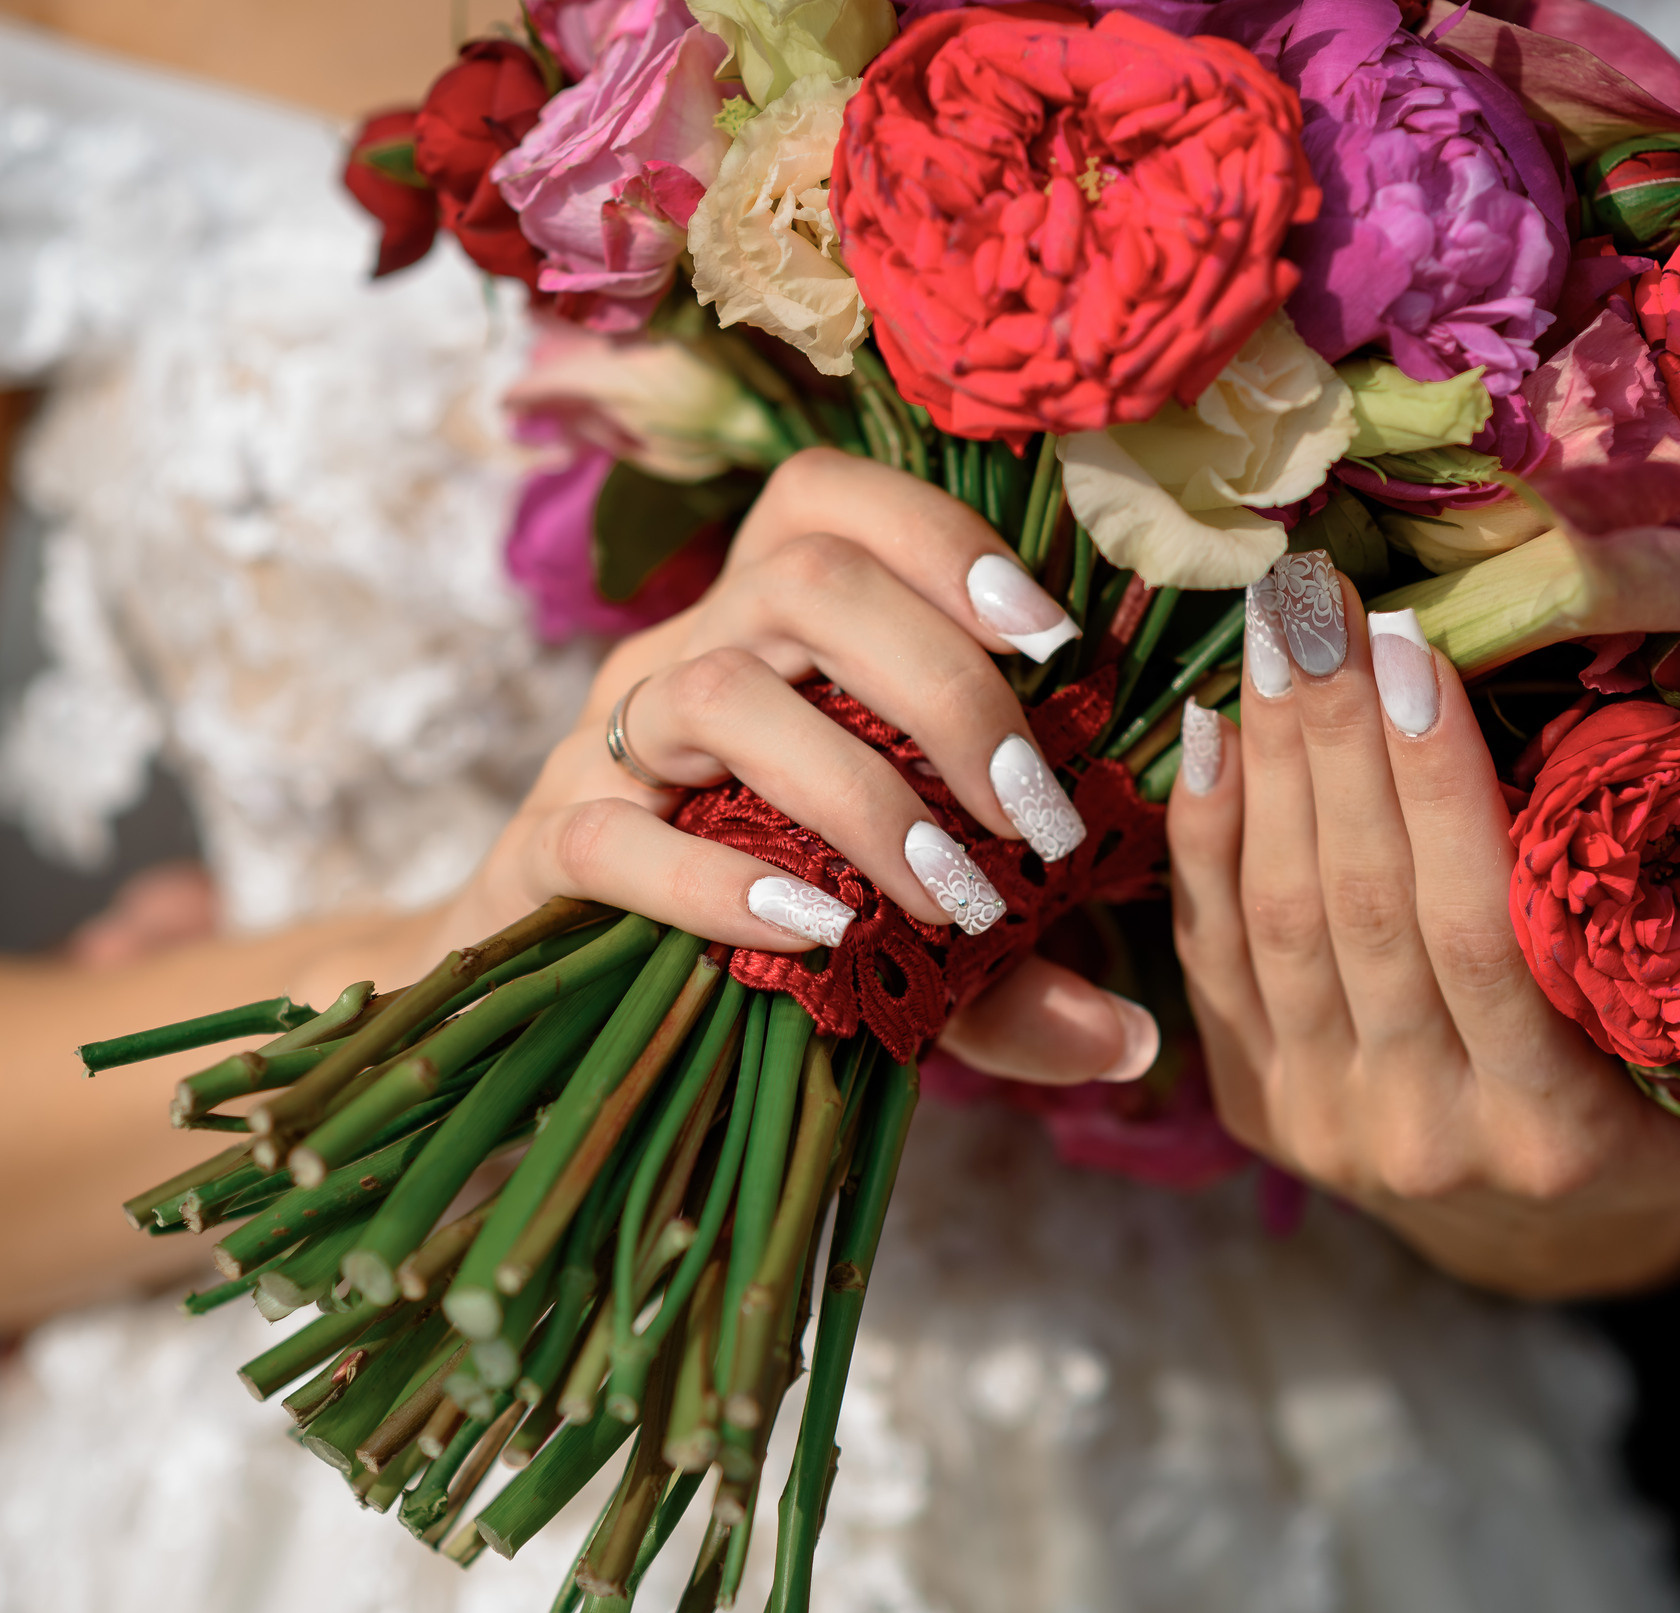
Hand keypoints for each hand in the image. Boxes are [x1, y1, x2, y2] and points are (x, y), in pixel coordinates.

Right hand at [416, 448, 1158, 1085]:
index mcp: (763, 630)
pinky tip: (821, 935)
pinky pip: (617, 838)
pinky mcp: (546, 854)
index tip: (1054, 641)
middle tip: (1036, 819)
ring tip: (947, 898)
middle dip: (948, 688)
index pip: (833, 503)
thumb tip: (1134, 1042)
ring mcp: (602, 749)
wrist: (555, 1011)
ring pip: (720, 691)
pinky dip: (726, 884)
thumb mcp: (900, 945)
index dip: (948, 542)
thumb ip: (1008, 979)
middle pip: (806, 582)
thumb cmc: (751, 933)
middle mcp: (681, 655)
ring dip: (862, 791)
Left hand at [1167, 558, 1679, 1298]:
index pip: (1473, 938)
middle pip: (1359, 910)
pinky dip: (1204, 837)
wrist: (1500, 1231)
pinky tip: (1213, 729)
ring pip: (1273, 920)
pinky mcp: (1245, 1094)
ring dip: (1270, 767)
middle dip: (1336, 744)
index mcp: (1543, 1135)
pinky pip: (1209, 951)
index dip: (1435, 795)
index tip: (1414, 654)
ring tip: (1275, 632)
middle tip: (1323, 604)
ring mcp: (1314, 1116)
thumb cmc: (1638, 1142)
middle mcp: (1413, 1132)